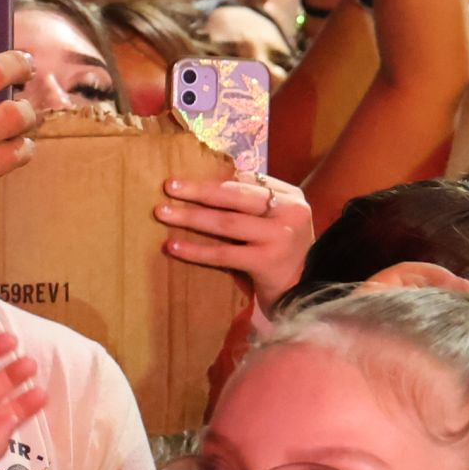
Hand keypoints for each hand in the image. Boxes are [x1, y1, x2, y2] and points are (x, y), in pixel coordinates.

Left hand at [155, 172, 314, 301]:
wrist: (306, 292)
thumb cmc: (282, 251)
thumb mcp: (277, 220)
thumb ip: (254, 202)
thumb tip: (208, 181)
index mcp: (291, 196)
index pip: (247, 180)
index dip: (214, 179)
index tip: (185, 177)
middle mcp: (290, 211)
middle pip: (236, 196)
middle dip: (199, 190)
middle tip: (169, 186)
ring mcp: (279, 237)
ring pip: (227, 222)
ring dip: (191, 217)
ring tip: (163, 213)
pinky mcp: (266, 262)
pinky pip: (223, 254)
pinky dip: (196, 250)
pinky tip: (173, 246)